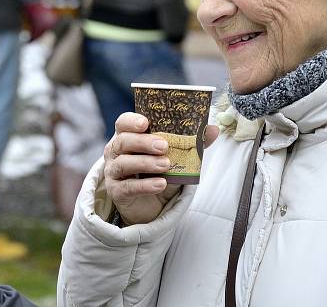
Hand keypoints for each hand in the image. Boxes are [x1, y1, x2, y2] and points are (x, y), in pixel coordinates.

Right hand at [103, 112, 218, 225]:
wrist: (151, 205)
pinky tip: (160, 184)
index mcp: (127, 136)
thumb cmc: (160, 172)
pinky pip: (128, 187)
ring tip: (166, 165)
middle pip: (123, 141)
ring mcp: (113, 172)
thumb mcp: (176, 157)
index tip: (146, 122)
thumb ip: (192, 143)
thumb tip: (213, 129)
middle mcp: (116, 152)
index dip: (131, 121)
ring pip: (124, 163)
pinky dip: (145, 185)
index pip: (123, 123)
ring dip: (145, 163)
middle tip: (164, 146)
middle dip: (143, 142)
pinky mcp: (116, 192)